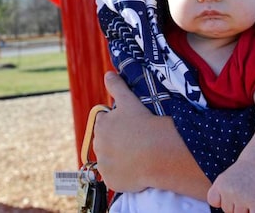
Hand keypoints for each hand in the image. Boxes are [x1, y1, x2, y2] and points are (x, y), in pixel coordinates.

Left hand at [92, 72, 157, 191]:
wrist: (157, 154)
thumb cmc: (144, 124)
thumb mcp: (129, 101)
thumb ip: (117, 86)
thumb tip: (107, 73)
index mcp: (101, 125)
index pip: (104, 122)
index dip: (117, 123)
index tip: (130, 126)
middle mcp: (98, 145)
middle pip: (106, 141)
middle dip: (117, 141)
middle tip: (136, 141)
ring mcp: (104, 165)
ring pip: (110, 160)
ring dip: (119, 158)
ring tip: (138, 156)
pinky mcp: (111, 181)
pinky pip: (116, 177)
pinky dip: (123, 174)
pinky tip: (137, 169)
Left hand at [207, 163, 254, 212]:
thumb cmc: (241, 175)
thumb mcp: (225, 179)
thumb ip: (220, 194)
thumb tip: (225, 210)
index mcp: (220, 184)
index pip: (213, 201)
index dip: (220, 200)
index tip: (227, 193)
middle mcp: (229, 191)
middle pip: (227, 210)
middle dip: (234, 204)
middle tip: (241, 192)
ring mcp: (242, 198)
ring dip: (244, 209)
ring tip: (249, 196)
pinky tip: (254, 208)